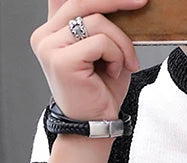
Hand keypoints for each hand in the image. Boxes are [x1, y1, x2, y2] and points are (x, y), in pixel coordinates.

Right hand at [29, 0, 148, 120]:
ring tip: (126, 63)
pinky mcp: (61, 60)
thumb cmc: (101, 90)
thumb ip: (100, 23)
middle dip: (117, 1)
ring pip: (97, 22)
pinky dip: (116, 55)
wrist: (96, 125)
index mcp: (51, 30)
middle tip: (142, 3)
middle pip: (83, 1)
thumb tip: (118, 1)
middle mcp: (44, 35)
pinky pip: (100, 41)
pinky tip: (114, 71)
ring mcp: (49, 47)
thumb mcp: (103, 49)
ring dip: (121, 42)